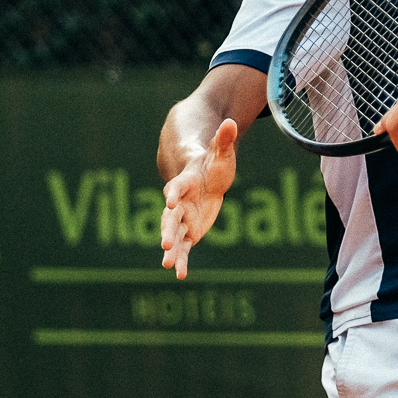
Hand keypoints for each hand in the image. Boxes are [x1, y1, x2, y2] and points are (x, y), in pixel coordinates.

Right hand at [161, 118, 237, 279]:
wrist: (203, 176)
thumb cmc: (211, 162)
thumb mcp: (220, 152)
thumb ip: (223, 139)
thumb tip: (232, 122)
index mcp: (185, 182)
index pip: (176, 188)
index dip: (173, 194)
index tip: (170, 202)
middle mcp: (179, 203)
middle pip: (170, 218)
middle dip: (167, 231)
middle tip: (165, 246)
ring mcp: (182, 218)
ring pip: (174, 235)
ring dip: (171, 250)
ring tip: (167, 266)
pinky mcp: (189, 231)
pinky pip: (184, 248)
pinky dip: (182, 260)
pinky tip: (180, 275)